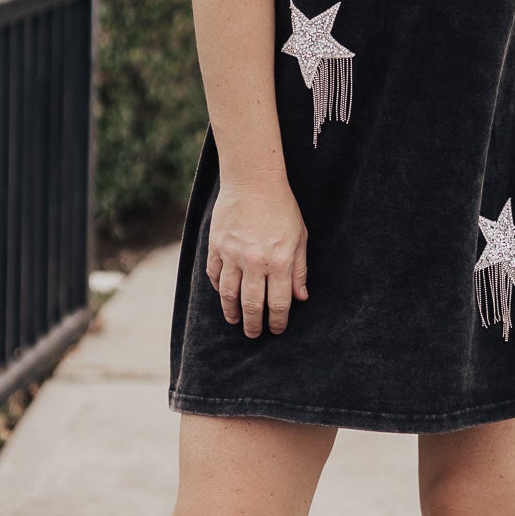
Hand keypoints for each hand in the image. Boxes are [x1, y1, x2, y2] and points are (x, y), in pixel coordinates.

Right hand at [206, 181, 308, 336]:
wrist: (253, 181)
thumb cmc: (282, 209)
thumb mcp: (299, 238)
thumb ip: (299, 270)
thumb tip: (301, 298)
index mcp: (279, 263)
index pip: (279, 304)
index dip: (278, 321)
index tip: (276, 330)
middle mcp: (255, 263)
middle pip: (252, 305)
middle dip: (253, 325)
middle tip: (253, 334)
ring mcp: (232, 255)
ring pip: (228, 294)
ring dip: (232, 312)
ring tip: (235, 321)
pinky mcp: (216, 246)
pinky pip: (214, 274)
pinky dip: (217, 287)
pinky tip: (223, 294)